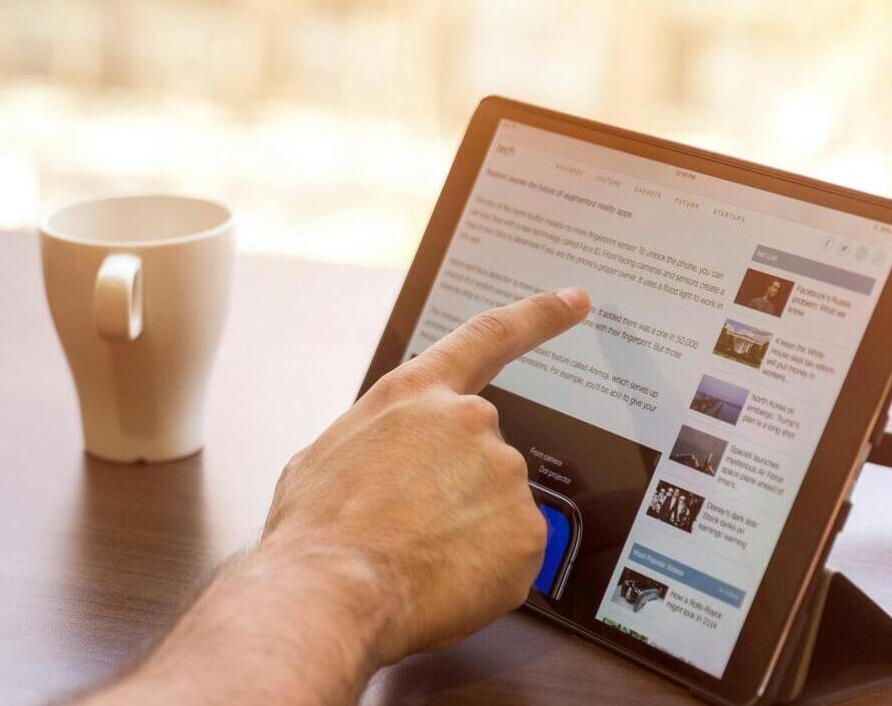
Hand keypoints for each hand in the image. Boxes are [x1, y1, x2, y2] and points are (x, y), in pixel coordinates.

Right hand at [260, 289, 589, 665]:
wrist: (332, 589)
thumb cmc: (317, 529)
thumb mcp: (324, 456)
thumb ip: (377, 442)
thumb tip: (384, 465)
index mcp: (415, 394)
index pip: (488, 337)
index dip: (538, 317)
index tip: (574, 301)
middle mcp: (469, 421)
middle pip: (481, 454)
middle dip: (454, 491)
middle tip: (409, 529)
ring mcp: (504, 474)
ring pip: (497, 507)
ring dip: (466, 531)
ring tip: (414, 556)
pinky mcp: (528, 531)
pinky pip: (513, 552)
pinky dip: (484, 569)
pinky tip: (441, 577)